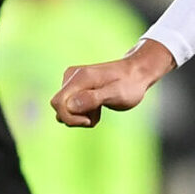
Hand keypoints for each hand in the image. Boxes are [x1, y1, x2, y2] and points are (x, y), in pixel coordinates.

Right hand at [52, 39, 175, 127]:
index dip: (69, 117)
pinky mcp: (77, 86)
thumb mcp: (116, 94)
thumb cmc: (130, 84)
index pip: (57, 103)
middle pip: (59, 107)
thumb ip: (93, 99)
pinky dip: (83, 111)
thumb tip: (70, 105)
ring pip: (66, 109)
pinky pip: (71, 106)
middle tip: (96, 116)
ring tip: (100, 110)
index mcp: (79, 78)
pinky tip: (98, 108)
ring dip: (81, 115)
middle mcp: (72, 77)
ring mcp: (73, 81)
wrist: (137, 73)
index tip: (88, 120)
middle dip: (76, 118)